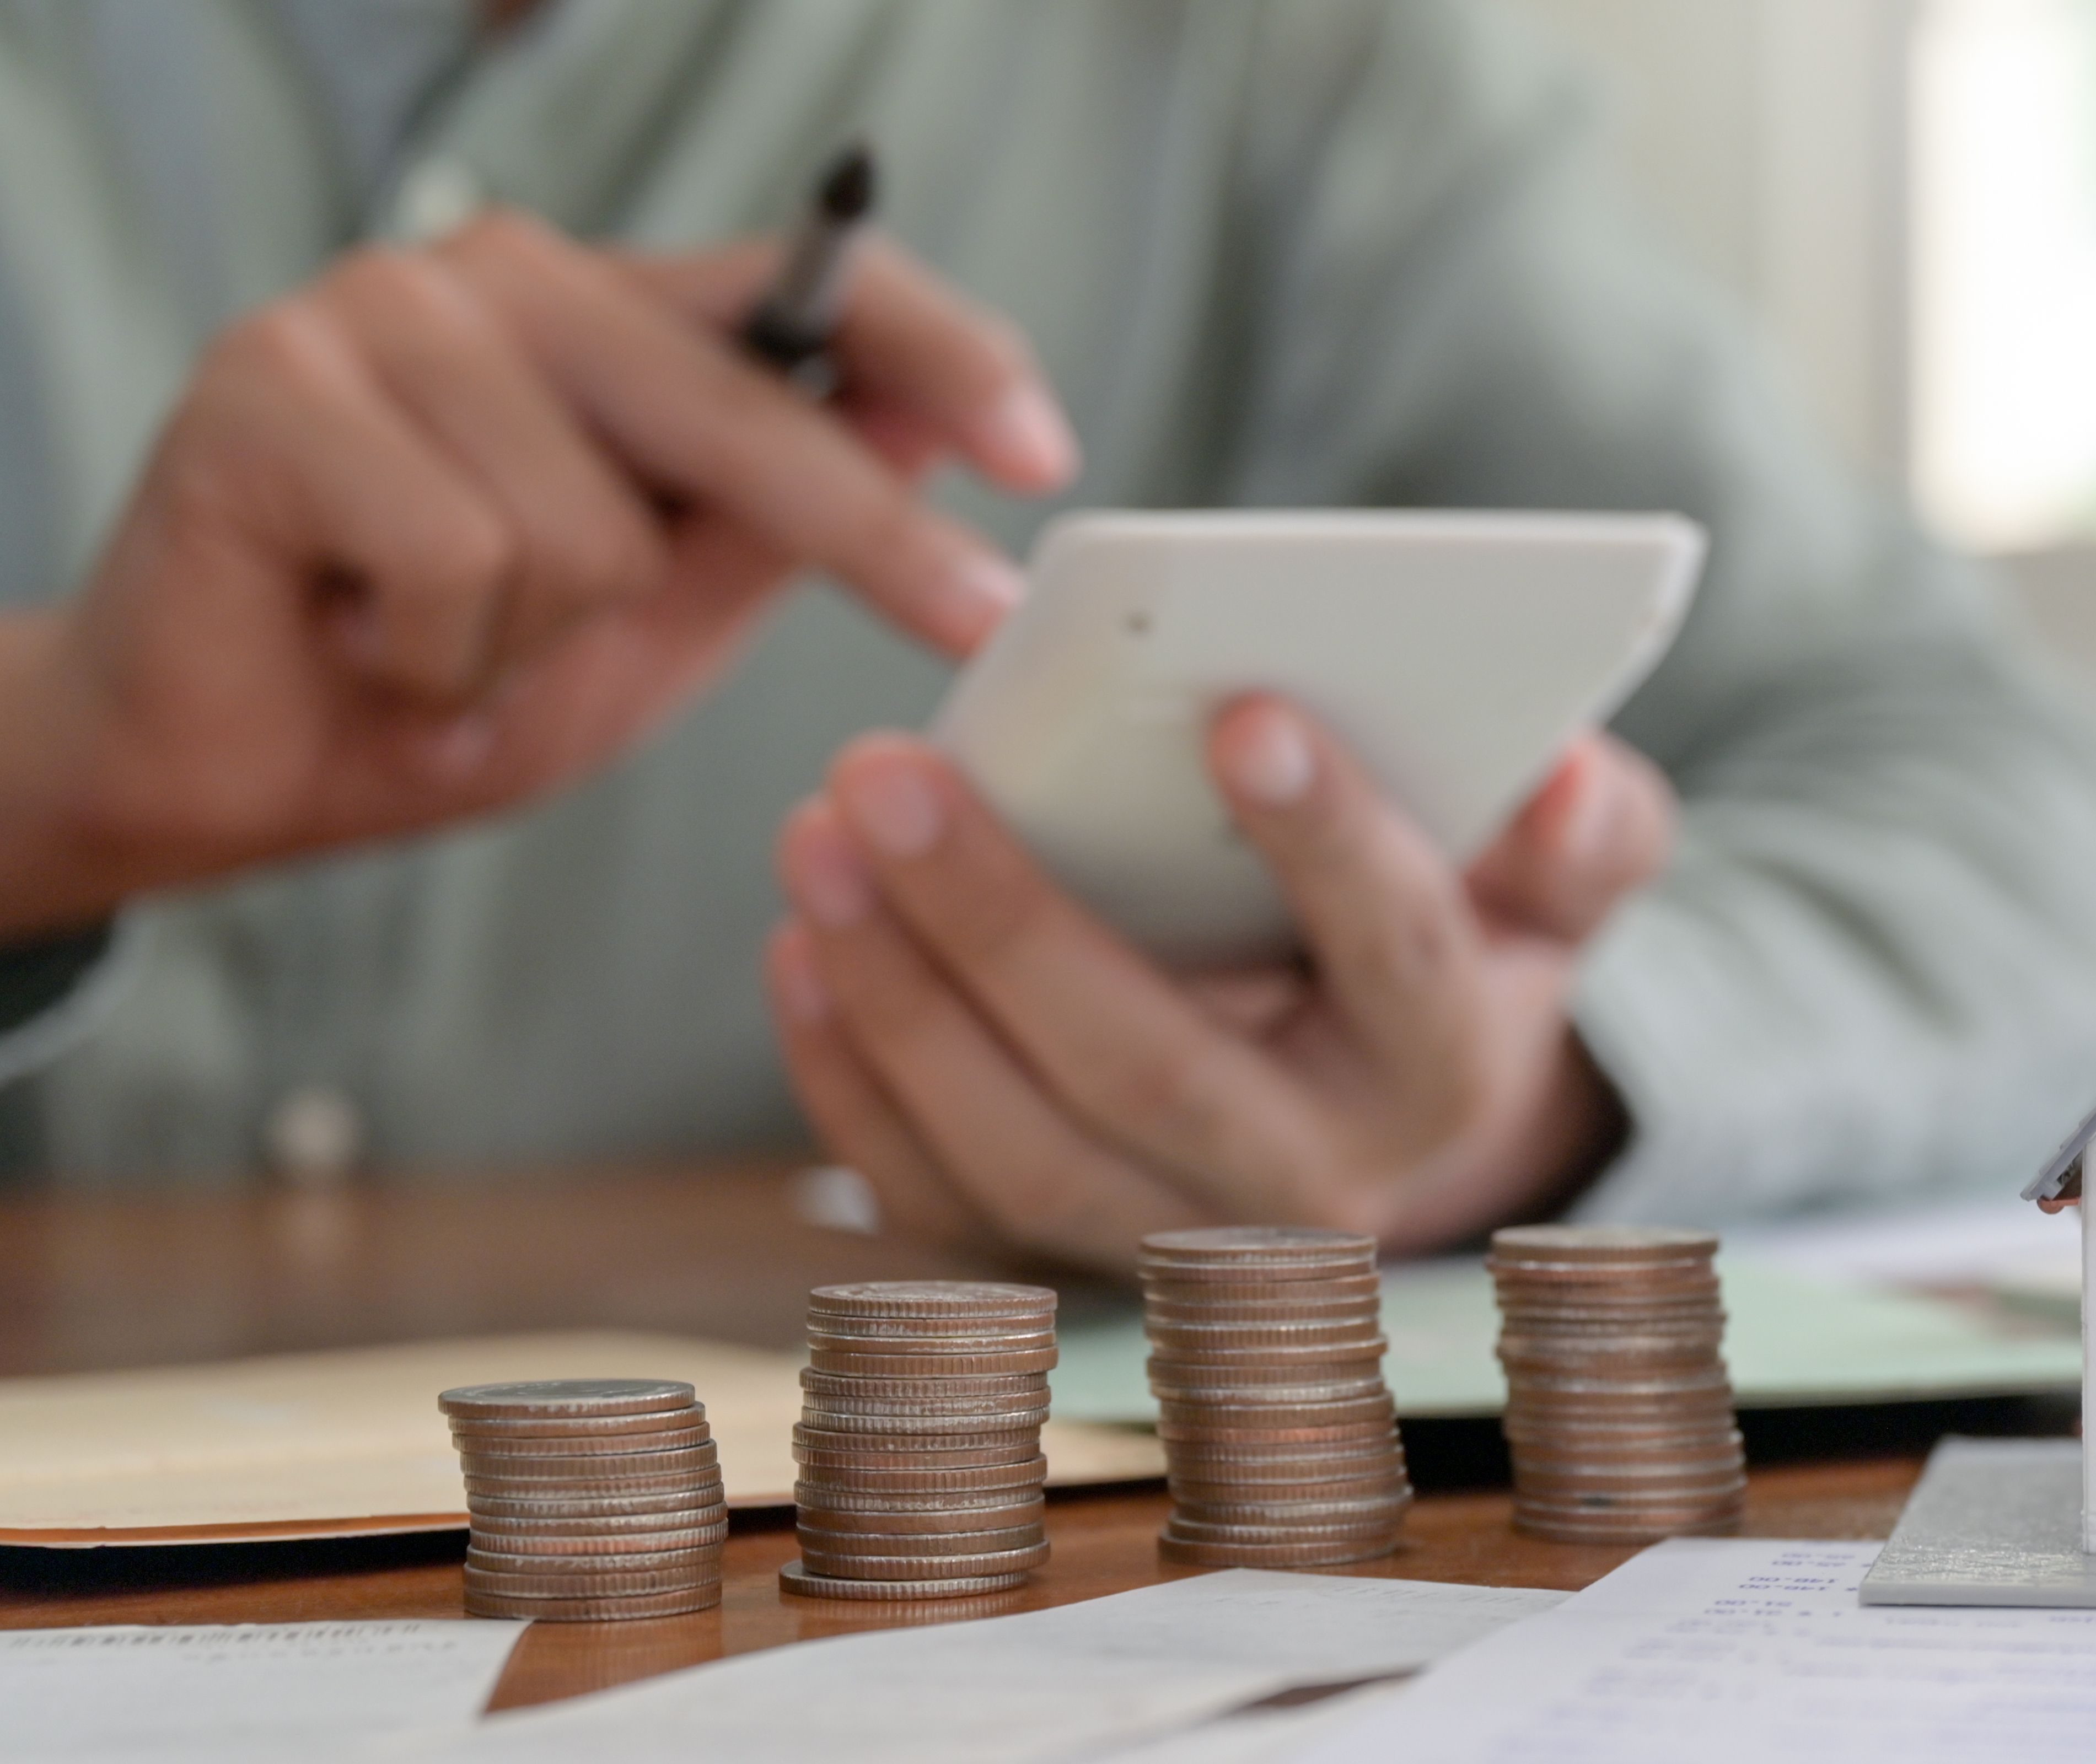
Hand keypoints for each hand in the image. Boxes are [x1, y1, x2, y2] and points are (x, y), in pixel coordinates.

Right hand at [0, 210, 1074, 939]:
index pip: (802, 288)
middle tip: (967, 618)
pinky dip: (431, 659)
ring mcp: (377, 315)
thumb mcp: (655, 618)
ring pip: (589, 527)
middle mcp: (497, 280)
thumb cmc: (443, 688)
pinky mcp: (269, 385)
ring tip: (450, 657)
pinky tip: (364, 650)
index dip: (944, 352)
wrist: (224, 769)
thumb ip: (770, 525)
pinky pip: (455, 559)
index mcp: (600, 320)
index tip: (1047, 450)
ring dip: (531, 647)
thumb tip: (924, 430)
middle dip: (864, 539)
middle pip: (742, 405)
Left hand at [764, 698, 1675, 1271]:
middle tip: (887, 769)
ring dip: (898, 997)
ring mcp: (1178, 1241)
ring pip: (1020, 1150)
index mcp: (1443, 1069)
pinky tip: (802, 947)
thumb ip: (1586, 831)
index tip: (1243, 709)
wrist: (1375, 1112)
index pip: (1398, 955)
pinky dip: (851, 1082)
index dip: (1329, 840)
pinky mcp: (1062, 1256)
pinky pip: (937, 1197)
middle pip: (1151, 1068)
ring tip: (817, 837)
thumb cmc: (1452, 944)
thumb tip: (1571, 774)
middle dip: (1007, 922)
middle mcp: (1316, 1187)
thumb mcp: (1548, 888)